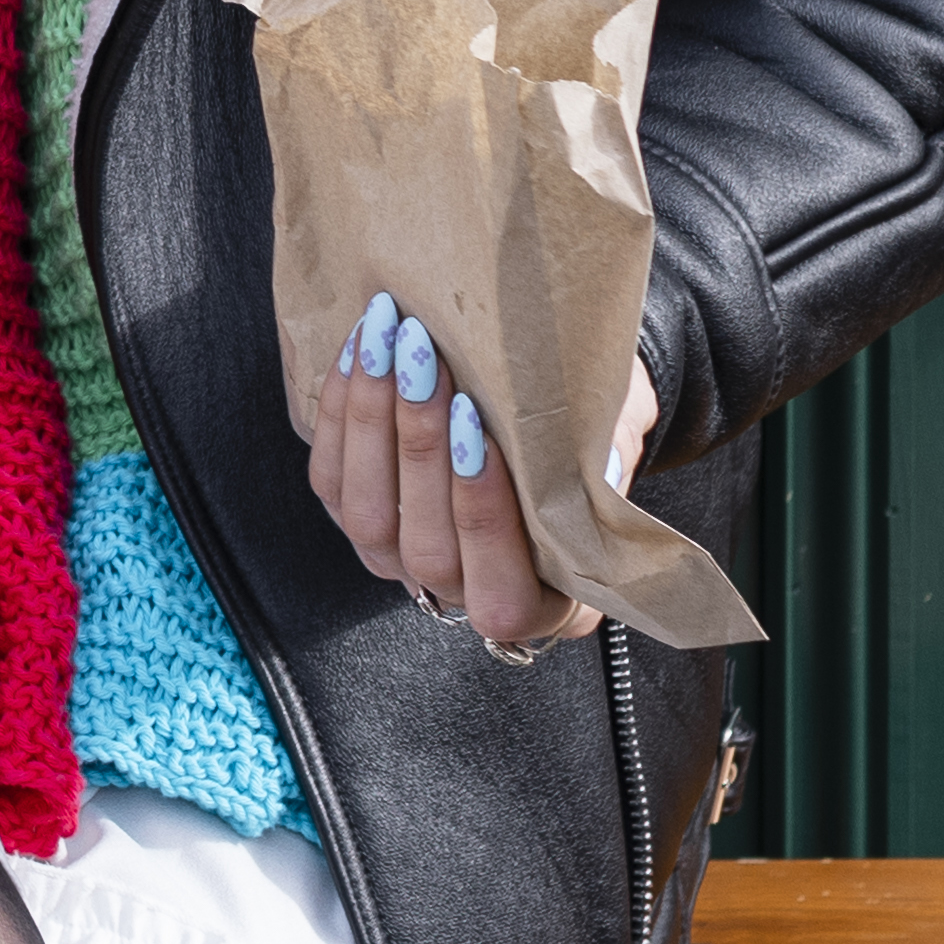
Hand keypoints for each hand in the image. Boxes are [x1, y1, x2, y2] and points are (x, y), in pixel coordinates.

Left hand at [302, 298, 655, 653]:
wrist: (546, 425)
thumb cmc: (592, 442)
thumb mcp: (613, 449)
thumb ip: (599, 456)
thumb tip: (576, 427)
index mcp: (534, 604)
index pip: (498, 581)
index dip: (481, 507)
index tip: (474, 422)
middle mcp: (459, 594)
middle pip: (423, 543)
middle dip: (419, 442)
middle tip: (421, 354)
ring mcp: (398, 563)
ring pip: (366, 513)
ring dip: (371, 419)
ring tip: (388, 339)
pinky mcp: (355, 522)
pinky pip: (330, 480)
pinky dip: (340, 413)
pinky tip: (360, 352)